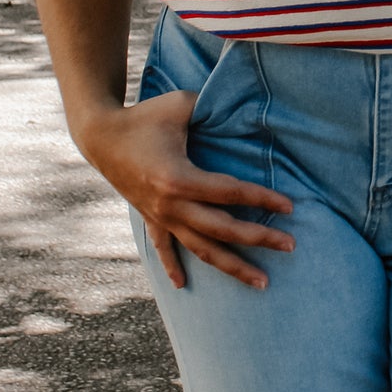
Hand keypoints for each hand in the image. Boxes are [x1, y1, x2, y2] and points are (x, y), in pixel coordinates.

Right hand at [77, 89, 294, 289]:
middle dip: (260, 238)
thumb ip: (210, 107)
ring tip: (262, 281)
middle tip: (291, 245)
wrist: (101, 136)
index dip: (262, 198)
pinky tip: (183, 286)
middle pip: (223, 230)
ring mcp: (160, 217)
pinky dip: (173, 268)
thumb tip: (238, 106)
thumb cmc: (144, 116)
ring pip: (202, 250)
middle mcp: (171, 206)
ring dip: (233, 267)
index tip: (289, 206)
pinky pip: (164, 248)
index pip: (231, 193)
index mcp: (180, 179)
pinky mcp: (150, 218)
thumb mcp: (180, 104)